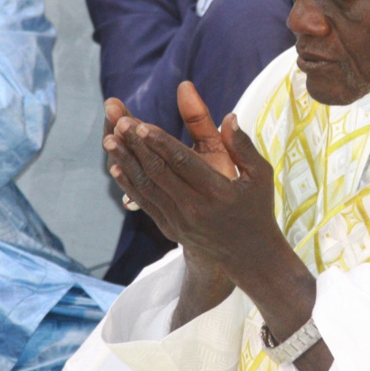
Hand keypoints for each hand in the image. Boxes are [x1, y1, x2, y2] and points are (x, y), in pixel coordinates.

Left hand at [104, 90, 280, 272]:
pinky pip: (145, 202)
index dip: (161, 143)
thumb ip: (242, 145)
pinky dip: (129, 183)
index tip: (141, 124)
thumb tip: (229, 115)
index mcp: (218, 192)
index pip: (183, 163)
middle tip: (118, 122)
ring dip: (126, 161)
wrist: (248, 255)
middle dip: (136, 145)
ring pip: (147, 186)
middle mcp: (195, 208)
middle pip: (159, 172)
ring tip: (109, 139)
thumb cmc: (256, 207)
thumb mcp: (260, 174)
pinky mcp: (169, 228)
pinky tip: (116, 166)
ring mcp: (179, 221)